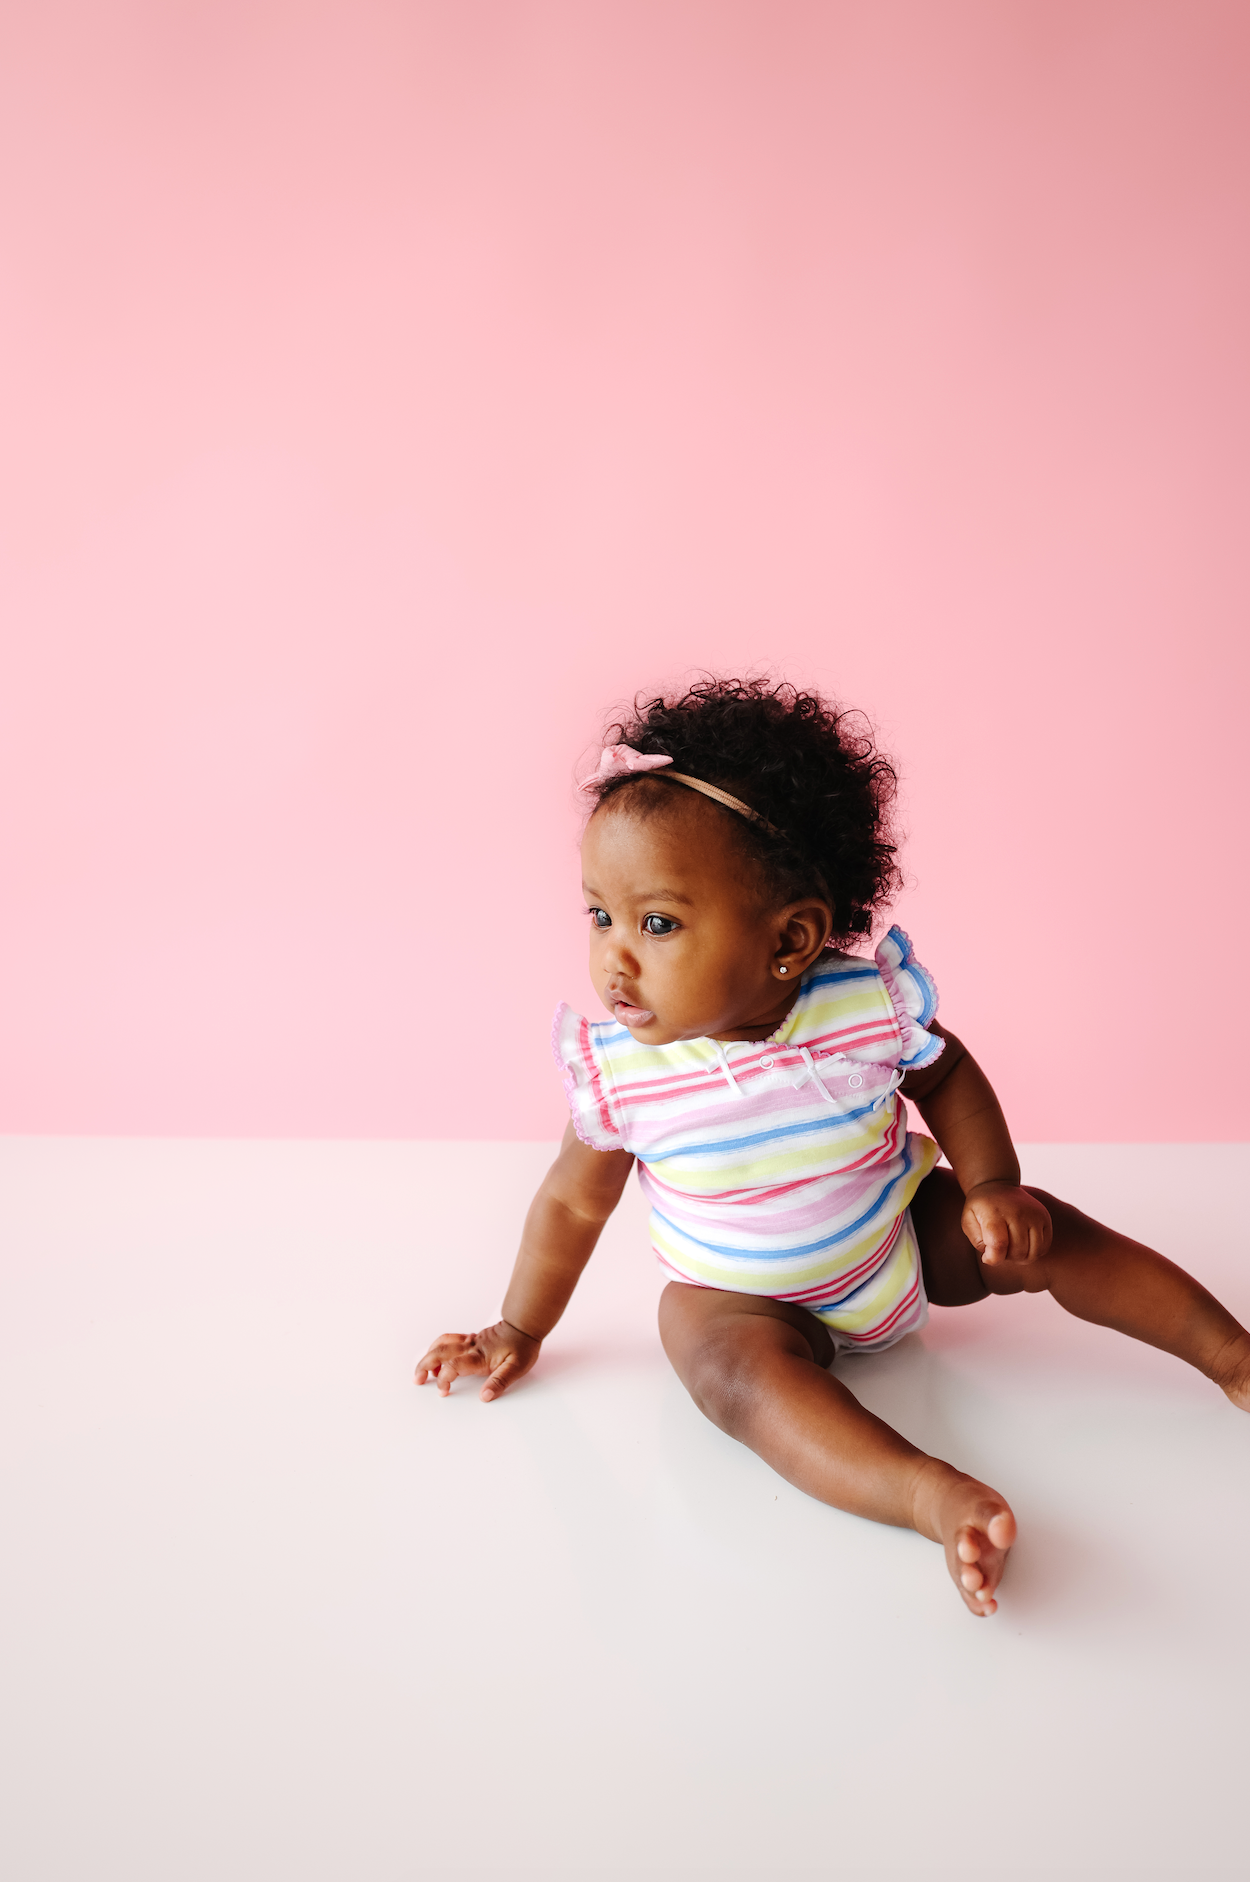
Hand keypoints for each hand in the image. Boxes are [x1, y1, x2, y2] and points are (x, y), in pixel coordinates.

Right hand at [414, 1319, 541, 1400]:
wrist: (524, 1326)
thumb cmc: (522, 1347)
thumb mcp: (516, 1368)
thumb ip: (499, 1382)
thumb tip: (484, 1396)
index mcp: (479, 1357)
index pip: (453, 1366)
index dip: (444, 1379)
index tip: (443, 1391)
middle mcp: (471, 1347)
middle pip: (439, 1352)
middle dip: (424, 1365)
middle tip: (417, 1379)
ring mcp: (469, 1341)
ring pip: (441, 1343)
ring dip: (428, 1355)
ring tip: (424, 1370)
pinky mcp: (471, 1338)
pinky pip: (449, 1340)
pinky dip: (437, 1348)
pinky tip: (438, 1357)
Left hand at [962, 1181, 1051, 1266]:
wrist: (997, 1185)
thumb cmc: (981, 1207)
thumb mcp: (968, 1221)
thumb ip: (977, 1241)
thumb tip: (992, 1257)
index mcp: (995, 1213)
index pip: (999, 1244)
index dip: (993, 1258)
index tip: (987, 1257)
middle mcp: (1018, 1213)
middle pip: (1018, 1251)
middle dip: (1007, 1257)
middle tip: (999, 1249)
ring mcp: (1034, 1215)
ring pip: (1033, 1252)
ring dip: (1021, 1257)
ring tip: (1011, 1248)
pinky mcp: (1045, 1218)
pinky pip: (1044, 1247)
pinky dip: (1034, 1252)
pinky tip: (1023, 1244)